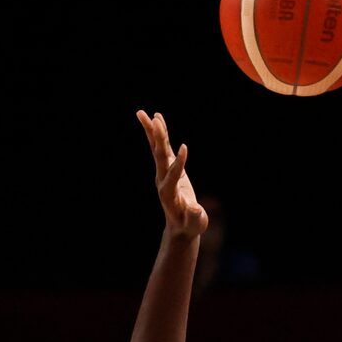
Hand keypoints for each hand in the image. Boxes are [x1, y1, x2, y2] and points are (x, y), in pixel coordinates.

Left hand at [137, 109, 207, 239]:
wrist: (181, 227)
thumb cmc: (190, 226)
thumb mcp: (195, 223)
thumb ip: (195, 216)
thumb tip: (195, 209)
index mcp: (169, 192)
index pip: (173, 173)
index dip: (180, 162)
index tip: (185, 148)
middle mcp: (163, 180)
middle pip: (159, 156)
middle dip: (158, 139)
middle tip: (154, 120)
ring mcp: (164, 173)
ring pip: (157, 149)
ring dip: (152, 131)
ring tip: (146, 113)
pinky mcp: (169, 168)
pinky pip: (163, 148)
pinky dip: (160, 134)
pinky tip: (158, 118)